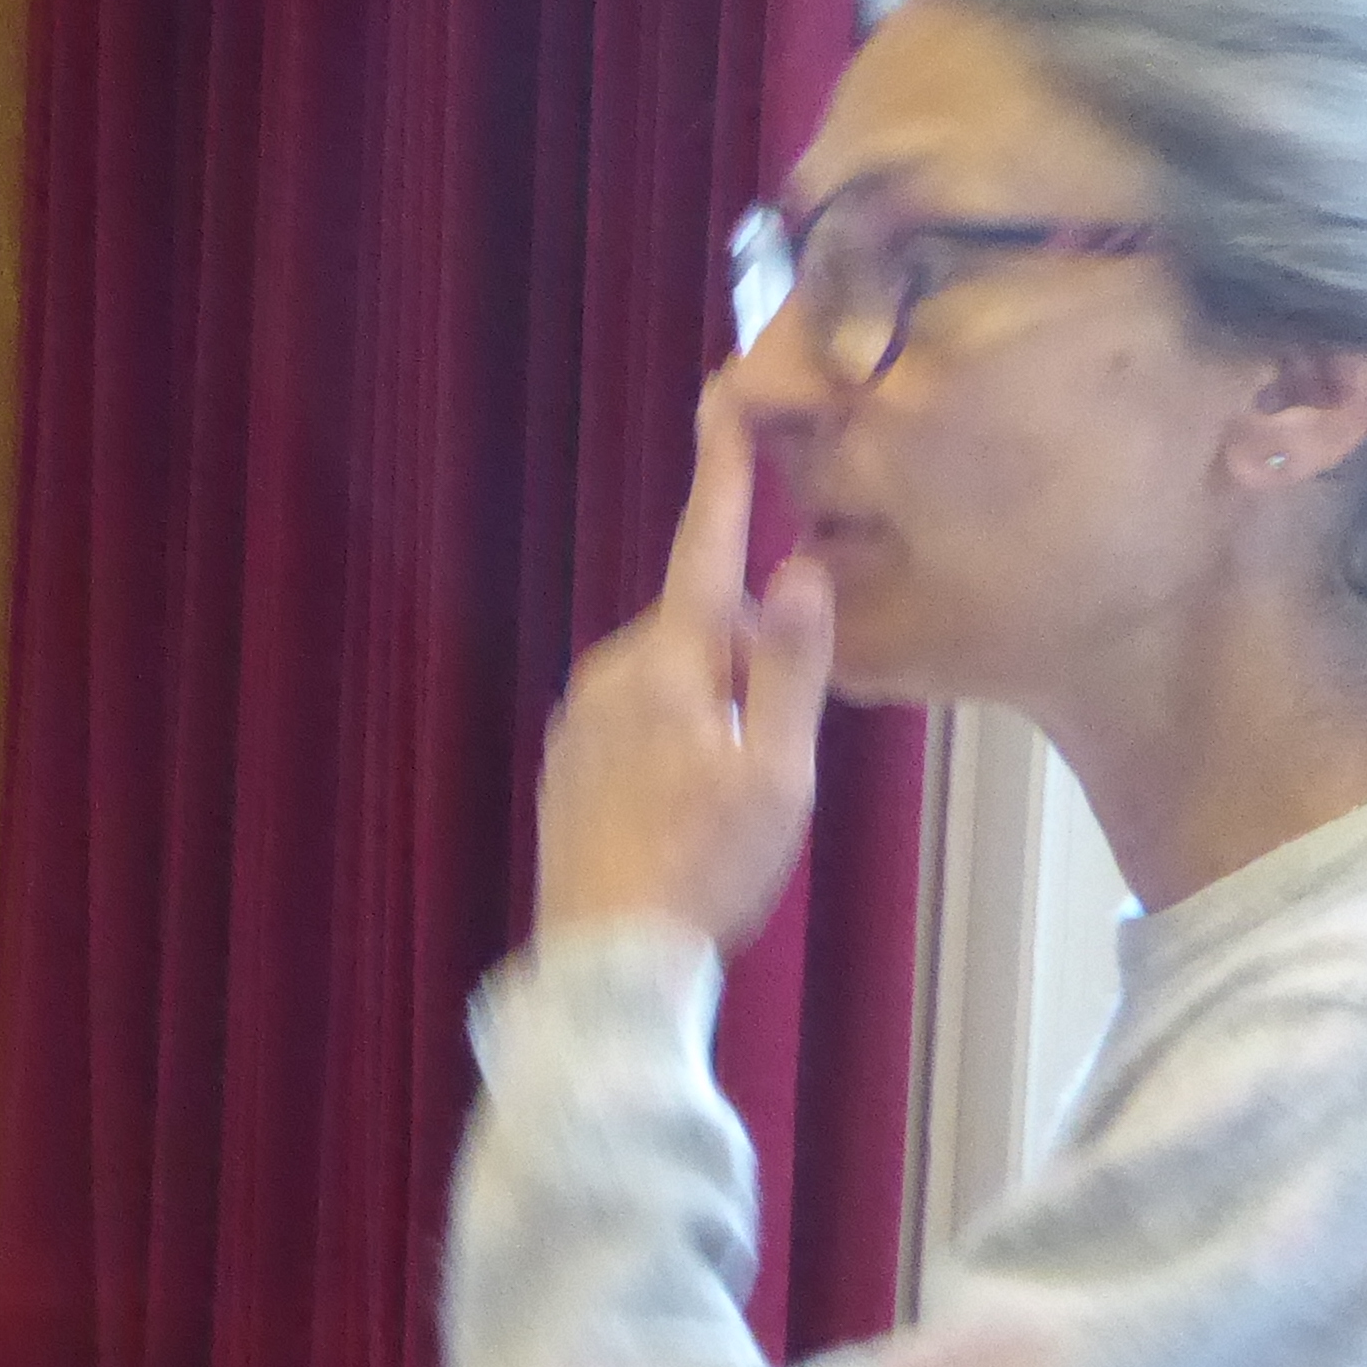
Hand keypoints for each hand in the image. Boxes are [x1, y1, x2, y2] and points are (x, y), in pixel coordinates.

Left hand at [536, 370, 835, 951]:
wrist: (603, 966)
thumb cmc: (706, 872)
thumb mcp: (779, 771)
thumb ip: (792, 664)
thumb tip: (801, 569)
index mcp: (669, 660)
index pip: (705, 544)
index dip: (724, 474)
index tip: (728, 401)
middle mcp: (611, 671)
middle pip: (697, 630)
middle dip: (742, 660)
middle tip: (773, 757)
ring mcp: (580, 720)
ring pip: (669, 683)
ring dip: (710, 714)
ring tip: (728, 809)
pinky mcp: (566, 766)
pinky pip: (636, 729)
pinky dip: (672, 751)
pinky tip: (684, 820)